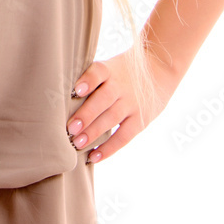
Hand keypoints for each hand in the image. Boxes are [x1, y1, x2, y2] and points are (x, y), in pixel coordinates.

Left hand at [66, 46, 179, 162]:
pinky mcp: (141, 120)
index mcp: (111, 70)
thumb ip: (92, 78)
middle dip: (86, 115)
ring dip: (93, 133)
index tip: (76, 90)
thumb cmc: (124, 71)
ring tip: (77, 144)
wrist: (160, 70)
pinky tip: (94, 156)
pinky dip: (109, 148)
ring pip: (112, 119)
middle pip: (103, 100)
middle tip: (70, 129)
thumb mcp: (111, 66)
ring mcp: (132, 104)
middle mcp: (121, 86)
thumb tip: (63, 95)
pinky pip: (124, 136)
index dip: (88, 80)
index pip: (99, 72)